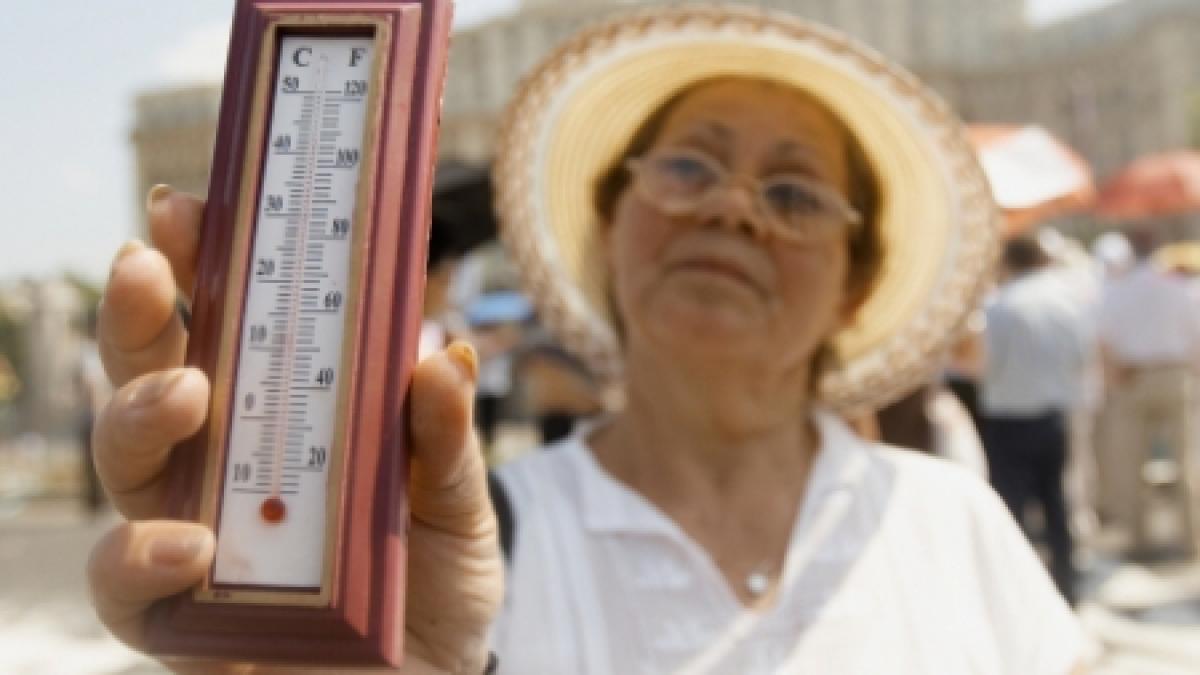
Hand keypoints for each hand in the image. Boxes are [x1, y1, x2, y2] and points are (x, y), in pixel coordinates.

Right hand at [86, 186, 502, 673]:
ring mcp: (193, 539)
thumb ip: (443, 441)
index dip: (198, 268)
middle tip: (149, 263)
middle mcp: (222, 471)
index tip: (192, 209)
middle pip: (152, 378)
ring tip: (189, 394)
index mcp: (281, 422)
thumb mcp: (454, 504)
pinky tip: (190, 543)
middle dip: (139, 314)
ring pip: (122, 465)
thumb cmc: (434, 585)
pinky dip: (142, 558)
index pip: (224, 333)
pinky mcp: (180, 622)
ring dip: (137, 414)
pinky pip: (125, 589)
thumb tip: (445, 355)